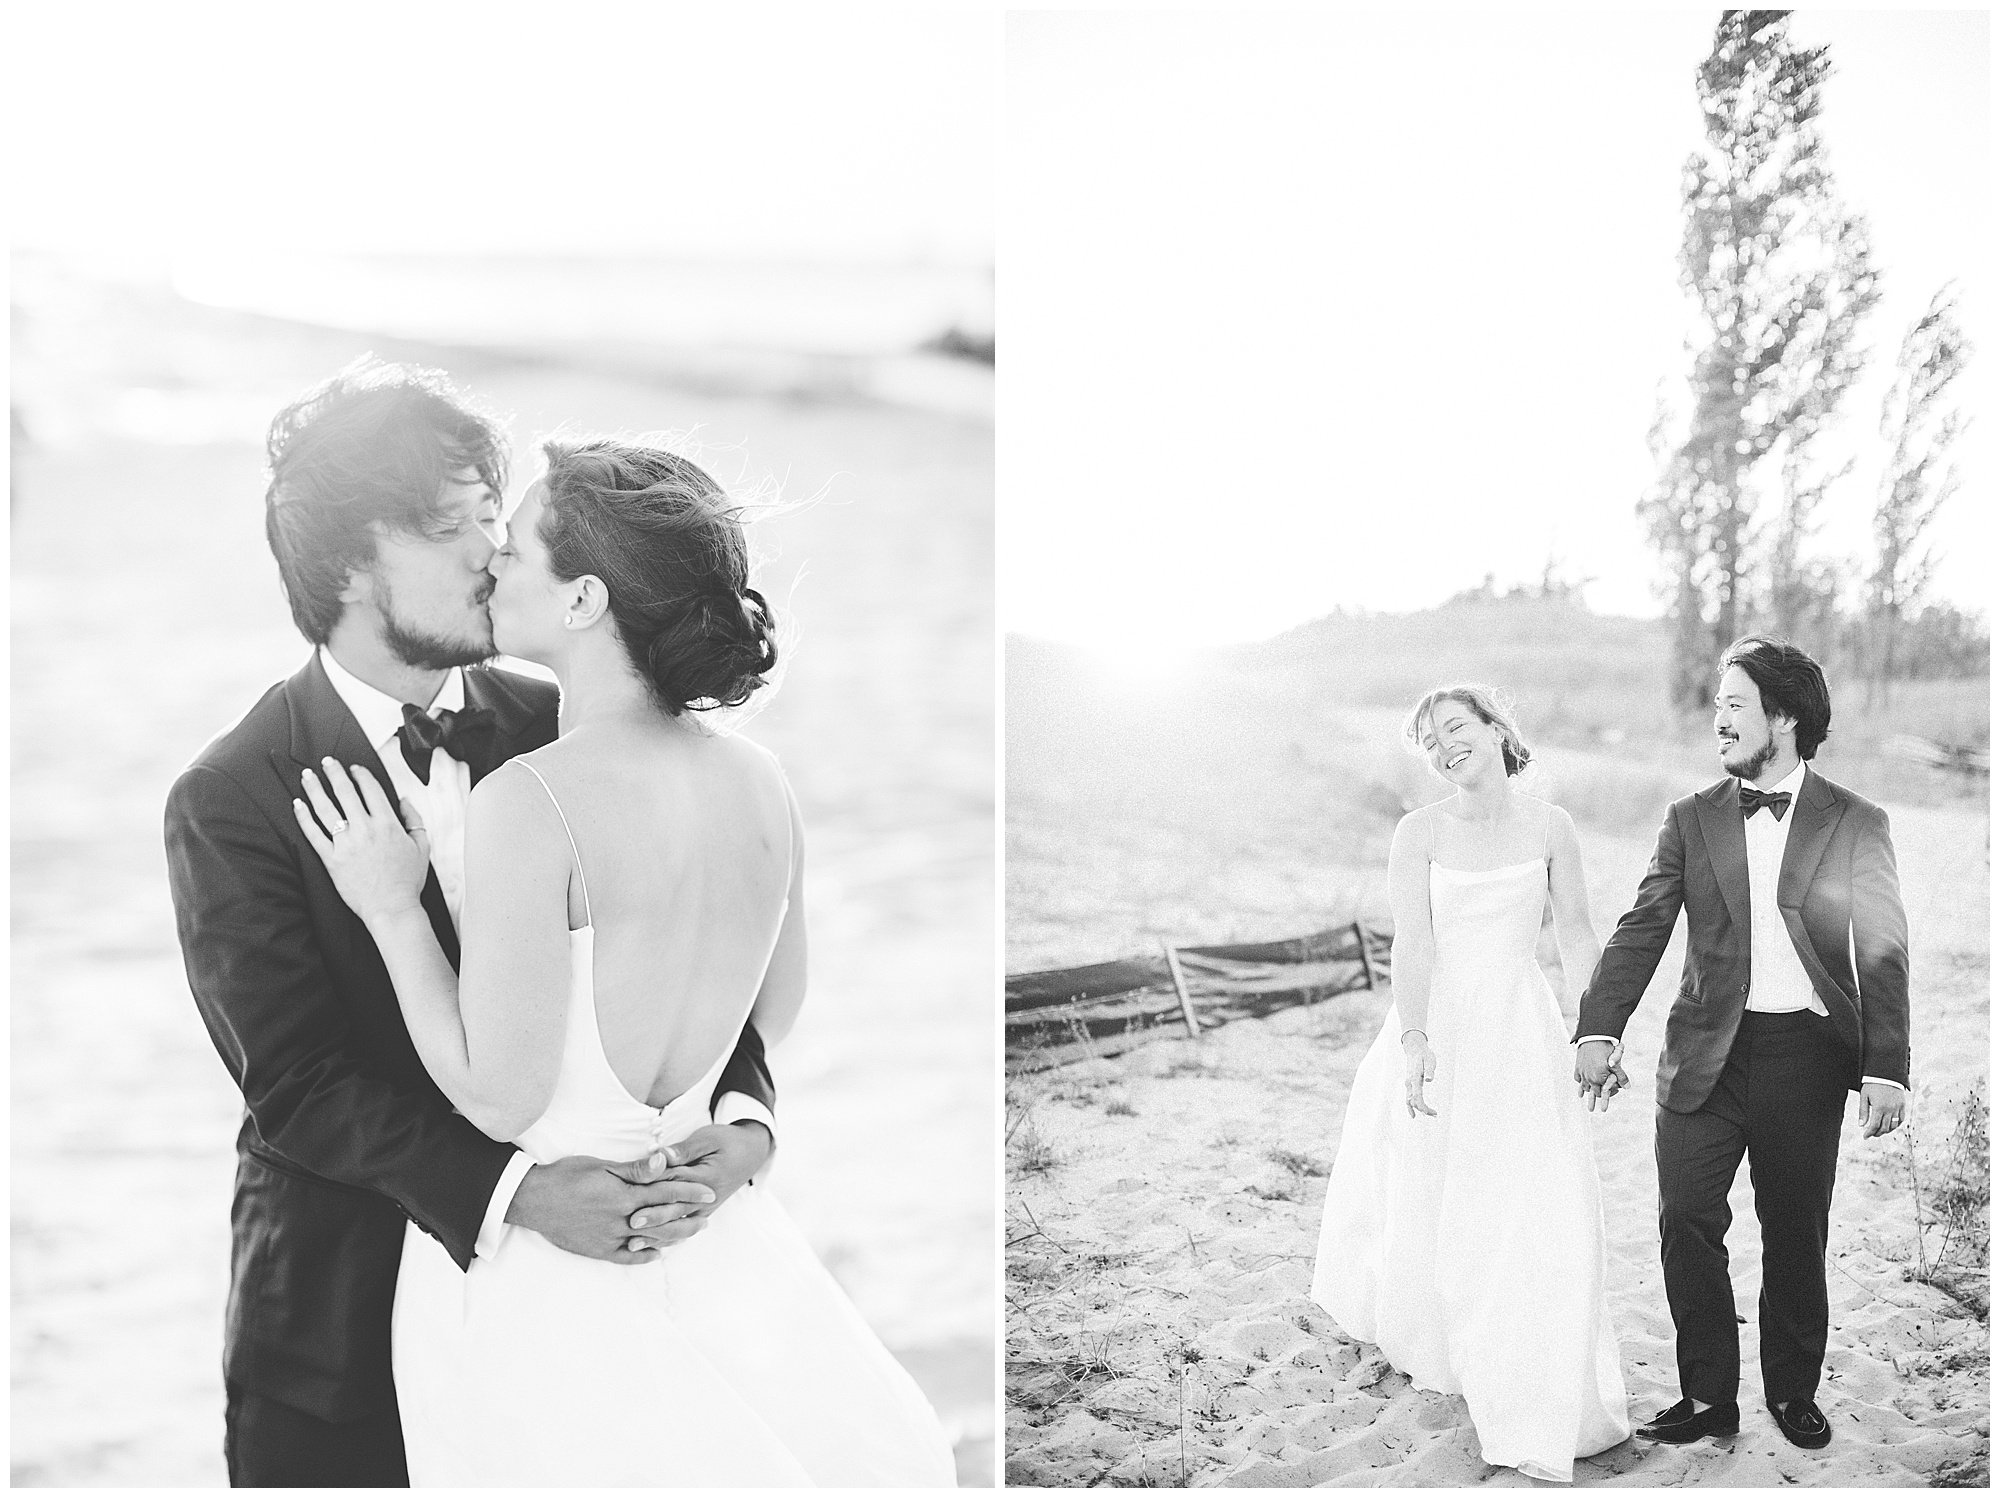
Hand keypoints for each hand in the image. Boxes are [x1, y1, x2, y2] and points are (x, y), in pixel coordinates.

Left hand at [293, 759, 429, 923]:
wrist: (391, 907)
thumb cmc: (407, 881)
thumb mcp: (422, 847)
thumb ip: (414, 820)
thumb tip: (404, 801)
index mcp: (387, 824)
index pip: (370, 790)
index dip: (360, 774)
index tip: (354, 768)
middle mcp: (365, 830)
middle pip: (345, 792)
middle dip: (334, 773)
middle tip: (326, 762)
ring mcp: (345, 844)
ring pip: (325, 809)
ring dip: (315, 789)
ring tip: (307, 777)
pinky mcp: (331, 859)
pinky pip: (313, 834)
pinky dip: (303, 818)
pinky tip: (297, 806)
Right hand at [505, 1154, 716, 1264]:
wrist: (534, 1200)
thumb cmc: (567, 1175)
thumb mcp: (602, 1165)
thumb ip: (635, 1168)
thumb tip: (664, 1161)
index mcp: (624, 1196)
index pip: (666, 1194)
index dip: (690, 1192)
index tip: (710, 1191)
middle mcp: (621, 1220)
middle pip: (663, 1220)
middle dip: (688, 1218)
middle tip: (708, 1216)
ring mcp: (610, 1238)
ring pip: (649, 1240)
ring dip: (672, 1237)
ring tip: (690, 1233)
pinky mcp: (597, 1250)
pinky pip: (626, 1257)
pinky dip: (644, 1255)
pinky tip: (657, 1253)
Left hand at [608, 1122, 773, 1252]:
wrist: (751, 1154)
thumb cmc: (727, 1142)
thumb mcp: (708, 1139)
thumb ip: (684, 1150)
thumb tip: (662, 1155)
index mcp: (706, 1178)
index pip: (676, 1184)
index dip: (654, 1189)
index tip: (634, 1196)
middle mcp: (705, 1199)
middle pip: (674, 1210)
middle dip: (653, 1218)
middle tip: (631, 1223)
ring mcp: (703, 1210)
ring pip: (678, 1226)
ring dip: (656, 1235)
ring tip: (633, 1244)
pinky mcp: (700, 1214)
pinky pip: (682, 1230)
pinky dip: (665, 1240)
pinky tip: (648, 1247)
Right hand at [1402, 1031, 1436, 1118]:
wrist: (1415, 1050)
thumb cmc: (1424, 1055)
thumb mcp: (1430, 1060)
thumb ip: (1429, 1070)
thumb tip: (1429, 1080)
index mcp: (1414, 1078)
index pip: (1416, 1096)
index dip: (1422, 1106)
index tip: (1430, 1112)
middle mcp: (1409, 1083)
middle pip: (1413, 1101)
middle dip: (1423, 1109)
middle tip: (1435, 1114)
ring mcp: (1408, 1084)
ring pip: (1410, 1101)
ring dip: (1419, 1109)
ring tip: (1430, 1114)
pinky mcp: (1410, 1085)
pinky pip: (1408, 1098)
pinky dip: (1411, 1107)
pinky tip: (1414, 1114)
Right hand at [1574, 1039, 1629, 1110]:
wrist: (1592, 1037)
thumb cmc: (1606, 1049)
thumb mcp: (1616, 1062)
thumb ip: (1621, 1076)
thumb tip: (1627, 1088)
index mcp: (1599, 1078)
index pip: (1604, 1092)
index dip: (1610, 1094)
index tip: (1614, 1093)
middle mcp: (1589, 1078)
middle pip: (1593, 1092)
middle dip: (1594, 1100)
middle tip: (1591, 1109)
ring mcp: (1582, 1073)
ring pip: (1584, 1087)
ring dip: (1585, 1093)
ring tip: (1583, 1100)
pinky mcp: (1577, 1067)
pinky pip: (1577, 1078)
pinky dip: (1580, 1083)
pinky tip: (1581, 1084)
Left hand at [1857, 1081, 1905, 1137]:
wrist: (1886, 1074)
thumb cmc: (1872, 1085)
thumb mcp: (1864, 1097)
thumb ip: (1863, 1112)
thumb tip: (1861, 1125)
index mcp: (1879, 1108)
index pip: (1874, 1126)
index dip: (1869, 1133)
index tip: (1865, 1137)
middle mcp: (1890, 1109)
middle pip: (1884, 1128)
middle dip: (1877, 1133)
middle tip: (1871, 1134)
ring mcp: (1898, 1108)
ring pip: (1894, 1125)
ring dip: (1886, 1131)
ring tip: (1879, 1131)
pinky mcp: (1903, 1105)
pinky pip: (1901, 1119)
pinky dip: (1896, 1125)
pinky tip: (1890, 1126)